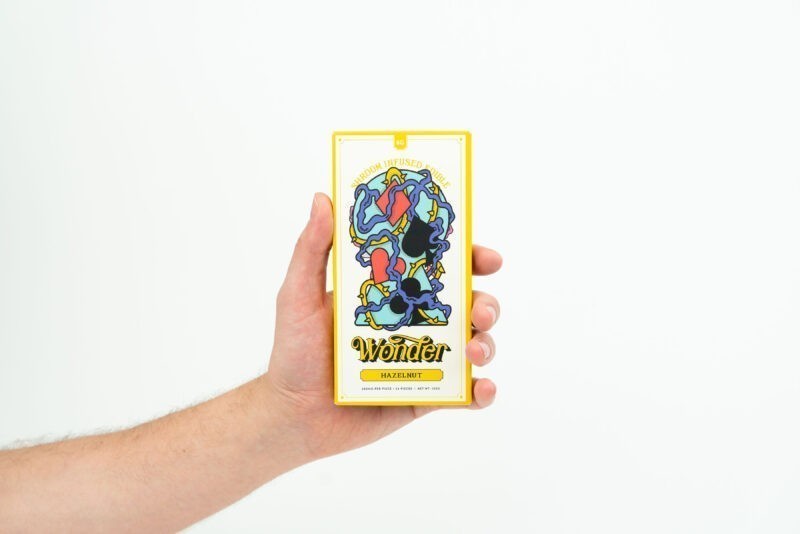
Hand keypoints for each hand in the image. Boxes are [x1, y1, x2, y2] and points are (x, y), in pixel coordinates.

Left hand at [264, 193, 502, 459]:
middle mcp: (413, 321)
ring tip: (474, 351)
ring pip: (474, 344)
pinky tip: (481, 390)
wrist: (292, 416)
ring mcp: (423, 359)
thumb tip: (323, 198)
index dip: (469, 257)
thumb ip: (312, 249)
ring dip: (487, 343)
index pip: (438, 266)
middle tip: (478, 311)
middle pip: (468, 304)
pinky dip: (482, 392)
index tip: (485, 257)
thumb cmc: (294, 352)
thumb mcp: (298, 294)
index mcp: (392, 291)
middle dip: (485, 303)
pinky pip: (464, 394)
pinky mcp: (425, 397)